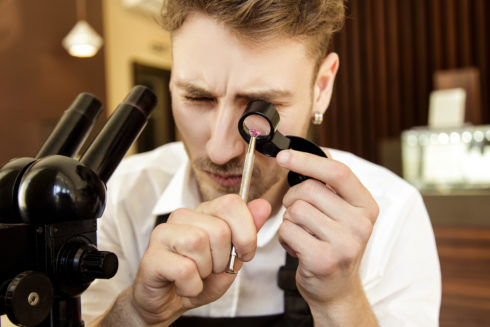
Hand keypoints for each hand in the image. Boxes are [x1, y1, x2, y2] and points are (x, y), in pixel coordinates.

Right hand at [130, 195, 270, 324]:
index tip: (244, 253)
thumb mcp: (232, 258)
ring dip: (205, 271)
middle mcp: (182, 217)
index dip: (245, 232)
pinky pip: (184, 269)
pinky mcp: (151, 256)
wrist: (169, 303)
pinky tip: (183, 285)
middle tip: (211, 269)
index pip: (231, 204)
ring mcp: (163, 234)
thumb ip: (247, 232)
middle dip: (223, 259)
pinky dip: (192, 286)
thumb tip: (262, 206)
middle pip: (218, 229)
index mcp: (204, 213)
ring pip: (198, 243)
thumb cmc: (198, 278)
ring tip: (196, 275)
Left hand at [276, 150, 378, 315]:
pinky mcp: (324, 259)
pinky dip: (285, 237)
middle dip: (293, 199)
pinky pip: (288, 230)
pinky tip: (298, 248)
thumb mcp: (342, 213)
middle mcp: (361, 224)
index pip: (337, 172)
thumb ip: (332, 185)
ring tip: (303, 234)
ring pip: (295, 210)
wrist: (337, 289)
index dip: (307, 160)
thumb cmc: (334, 244)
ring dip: (289, 221)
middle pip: (309, 189)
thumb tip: (318, 150)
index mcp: (366, 206)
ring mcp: (345, 243)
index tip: (283, 156)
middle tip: (299, 215)